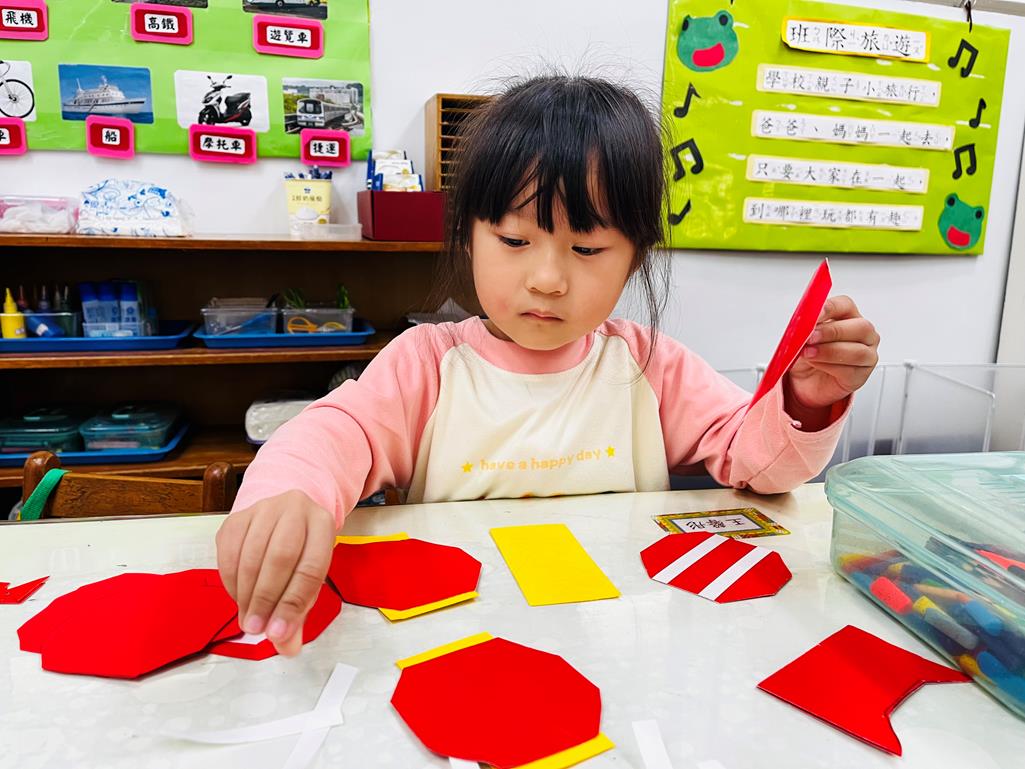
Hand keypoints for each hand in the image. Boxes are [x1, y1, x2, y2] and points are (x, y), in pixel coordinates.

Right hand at [216, 490, 335, 656]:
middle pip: (280, 558)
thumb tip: (287, 648)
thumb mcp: (309, 575)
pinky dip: (231, 582)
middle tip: (257, 629)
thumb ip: (299, 610)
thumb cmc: (300, 550)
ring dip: (246, 595)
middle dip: (266, 600)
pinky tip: (238, 598)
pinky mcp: (237, 517)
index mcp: (322, 524)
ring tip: (247, 620)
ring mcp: (264, 509)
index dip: (293, 604)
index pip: (310, 566)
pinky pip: (229, 552)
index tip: (279, 633)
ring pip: (251, 555)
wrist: (283, 514)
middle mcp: (295, 509)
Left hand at [786, 295, 879, 412]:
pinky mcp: (860, 375)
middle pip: (860, 327)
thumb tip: (802, 325)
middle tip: (811, 337)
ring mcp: (866, 355)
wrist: (805, 381)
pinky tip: (817, 365)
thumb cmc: (808, 354)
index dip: (830, 308)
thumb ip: (805, 328)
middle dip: (832, 332)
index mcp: (848, 317)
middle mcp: (862, 334)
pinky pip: (850, 371)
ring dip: (829, 352)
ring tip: (809, 353)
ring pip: (857, 351)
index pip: (845, 305)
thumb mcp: (801, 338)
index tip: (814, 315)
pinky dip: (829, 367)